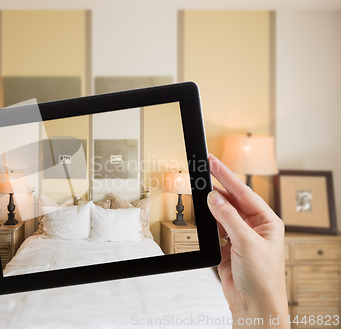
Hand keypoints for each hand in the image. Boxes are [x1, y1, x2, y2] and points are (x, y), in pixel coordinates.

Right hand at [207, 154, 288, 327]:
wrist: (253, 305)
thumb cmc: (263, 278)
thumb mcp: (247, 242)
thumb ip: (228, 217)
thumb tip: (214, 198)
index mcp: (268, 222)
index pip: (244, 192)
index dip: (227, 176)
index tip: (213, 162)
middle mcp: (255, 227)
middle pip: (232, 200)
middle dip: (217, 187)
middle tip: (202, 171)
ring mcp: (240, 237)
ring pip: (222, 213)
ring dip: (211, 205)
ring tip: (199, 192)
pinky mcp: (227, 247)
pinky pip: (215, 228)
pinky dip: (208, 221)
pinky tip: (203, 214)